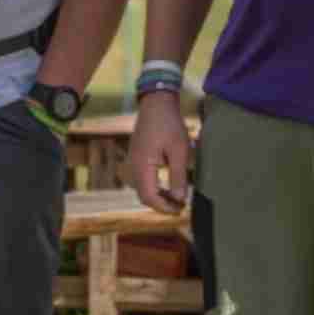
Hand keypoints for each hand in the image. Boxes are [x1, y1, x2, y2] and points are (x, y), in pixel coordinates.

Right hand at [128, 91, 189, 212]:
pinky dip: (154, 187)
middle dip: (161, 205)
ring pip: (142, 189)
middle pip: (143, 196)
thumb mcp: (180, 151)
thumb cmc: (169, 124)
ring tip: (176, 198)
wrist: (156, 103)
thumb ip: (178, 176)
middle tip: (180, 207)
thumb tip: (179, 199)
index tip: (180, 210)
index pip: (149, 197)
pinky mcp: (136, 157)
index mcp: (142, 165)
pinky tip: (167, 185)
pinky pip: (142, 180)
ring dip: (158, 197)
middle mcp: (134, 166)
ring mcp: (133, 162)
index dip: (164, 208)